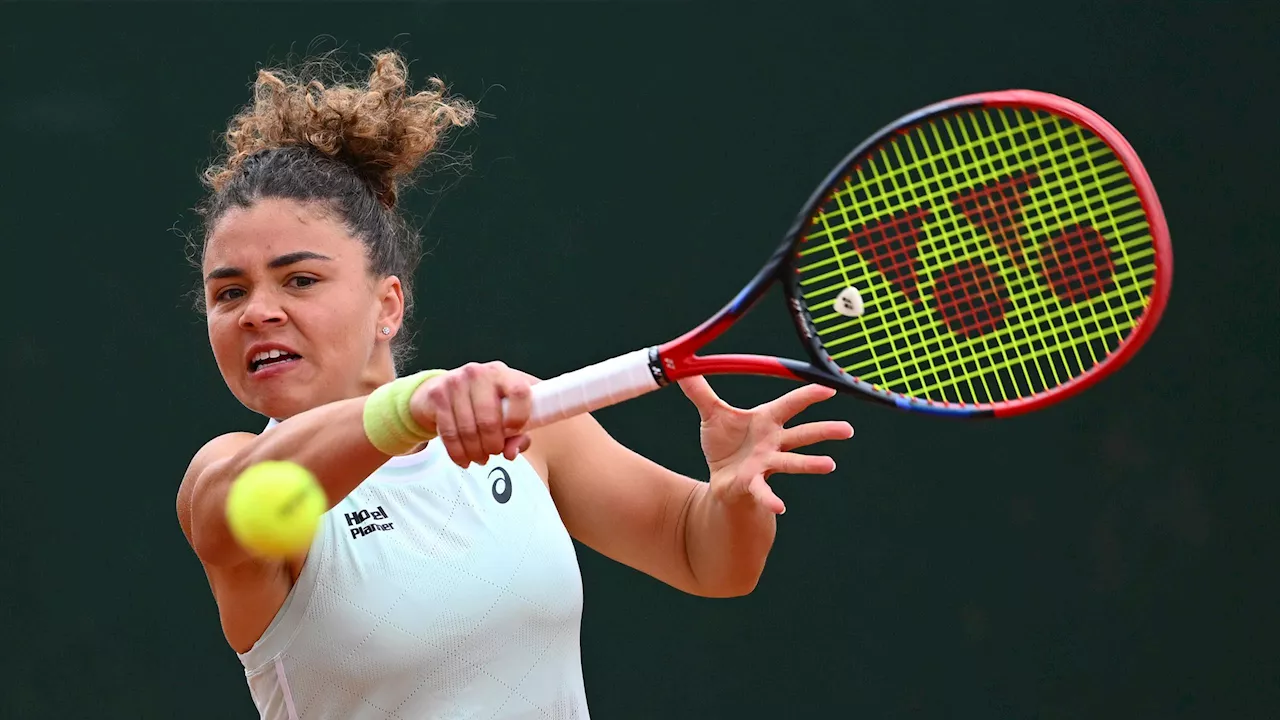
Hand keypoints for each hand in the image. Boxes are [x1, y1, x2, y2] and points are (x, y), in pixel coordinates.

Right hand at [408, 361, 533, 467]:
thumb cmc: (481, 398)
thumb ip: (518, 433)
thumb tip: (511, 452)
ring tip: (480, 457)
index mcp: (502, 373)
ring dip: (476, 452)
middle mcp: (479, 374)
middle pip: (489, 420)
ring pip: (468, 430)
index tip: (514, 431)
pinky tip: (464, 458)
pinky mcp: (437, 396)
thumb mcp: (506, 410)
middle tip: (494, 452)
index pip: (519, 392)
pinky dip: (458, 453)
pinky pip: (449, 434)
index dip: (519, 417)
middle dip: (493, 445)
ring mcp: (455, 383)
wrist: (442, 387)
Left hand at [679, 377, 853, 514]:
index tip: (829, 388)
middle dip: (824, 431)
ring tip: (830, 465)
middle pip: (802, 434)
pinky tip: (780, 507)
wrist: (719, 478)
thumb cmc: (724, 444)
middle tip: (848, 429)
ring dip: (810, 464)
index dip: (808, 396)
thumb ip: (700, 391)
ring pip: (792, 462)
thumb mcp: (711, 414)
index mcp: (766, 421)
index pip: (790, 405)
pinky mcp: (753, 483)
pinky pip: (764, 491)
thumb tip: (683, 367)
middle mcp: (773, 442)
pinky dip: (770, 498)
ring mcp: (766, 464)